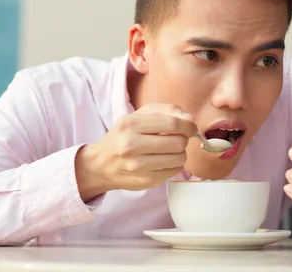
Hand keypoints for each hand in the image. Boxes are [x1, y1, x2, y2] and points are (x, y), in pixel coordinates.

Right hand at [76, 103, 196, 200]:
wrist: (100, 164)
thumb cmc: (124, 136)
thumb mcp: (139, 115)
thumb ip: (166, 111)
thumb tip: (190, 119)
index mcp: (131, 124)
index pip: (172, 123)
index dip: (188, 126)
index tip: (191, 128)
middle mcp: (131, 145)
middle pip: (178, 142)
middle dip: (184, 139)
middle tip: (178, 139)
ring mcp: (138, 166)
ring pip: (179, 158)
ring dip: (180, 153)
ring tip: (170, 150)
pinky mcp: (145, 181)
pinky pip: (174, 171)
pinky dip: (175, 165)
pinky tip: (164, 161)